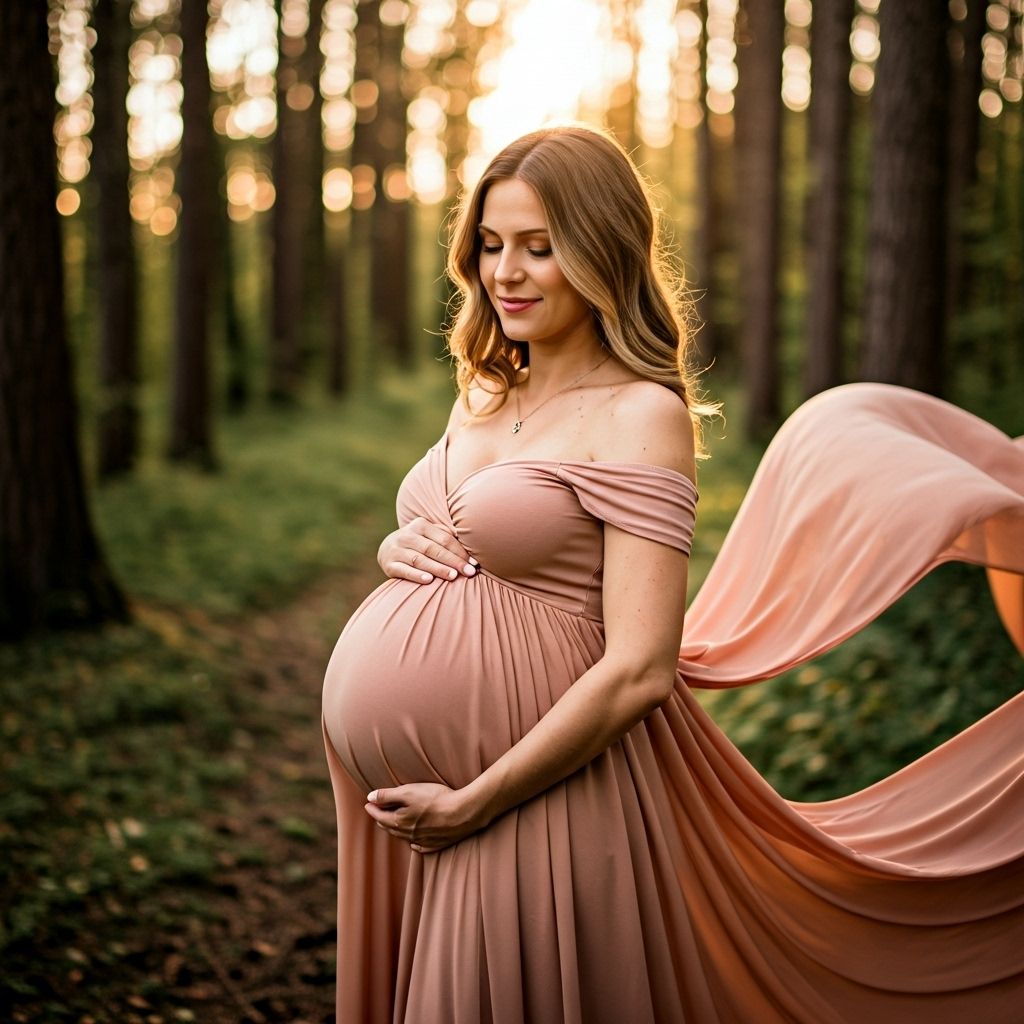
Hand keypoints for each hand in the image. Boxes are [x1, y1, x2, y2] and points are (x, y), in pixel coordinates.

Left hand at [364, 782, 486, 852]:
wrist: (463, 813)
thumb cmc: (436, 799)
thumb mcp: (409, 792)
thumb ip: (388, 795)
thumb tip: (369, 798)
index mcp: (400, 821)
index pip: (380, 816)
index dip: (373, 808)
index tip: (367, 804)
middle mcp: (408, 834)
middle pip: (390, 827)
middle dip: (382, 819)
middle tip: (378, 812)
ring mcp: (423, 840)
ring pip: (403, 837)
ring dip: (395, 830)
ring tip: (391, 823)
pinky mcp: (436, 843)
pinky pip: (420, 846)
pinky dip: (413, 842)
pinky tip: (413, 841)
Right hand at [378, 517, 478, 584]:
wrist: (387, 549)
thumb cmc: (418, 543)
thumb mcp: (429, 535)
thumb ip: (446, 537)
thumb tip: (473, 545)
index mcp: (420, 525)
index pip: (444, 539)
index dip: (460, 551)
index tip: (474, 564)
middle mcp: (407, 536)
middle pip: (433, 549)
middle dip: (453, 561)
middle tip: (469, 572)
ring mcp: (396, 550)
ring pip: (419, 560)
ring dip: (437, 568)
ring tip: (453, 576)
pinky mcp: (389, 565)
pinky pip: (404, 570)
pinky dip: (416, 575)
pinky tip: (428, 580)